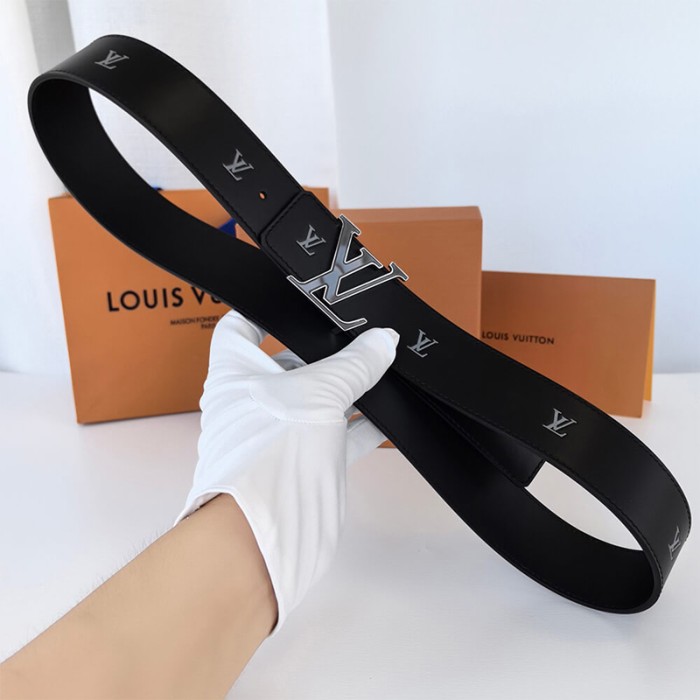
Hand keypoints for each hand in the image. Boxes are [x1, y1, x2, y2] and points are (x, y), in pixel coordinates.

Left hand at [174, 309, 398, 635]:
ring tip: (383, 360)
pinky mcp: (307, 460)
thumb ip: (353, 364)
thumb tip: (383, 340)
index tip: (301, 297)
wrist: (261, 536)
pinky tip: (391, 410)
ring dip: (348, 383)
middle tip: (362, 327)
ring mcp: (281, 432)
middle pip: (291, 360)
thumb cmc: (268, 455)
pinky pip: (339, 432)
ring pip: (319, 396)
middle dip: (325, 347)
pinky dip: (363, 421)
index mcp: (236, 372)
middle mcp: (254, 400)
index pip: (241, 327)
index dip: (265, 308)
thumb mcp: (316, 393)